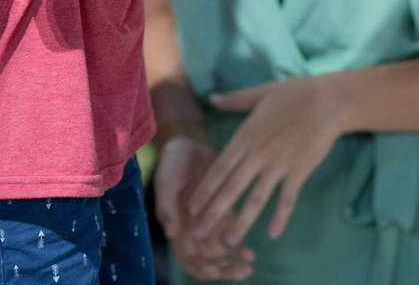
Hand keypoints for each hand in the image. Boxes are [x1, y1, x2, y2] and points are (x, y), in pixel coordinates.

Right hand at [154, 137, 254, 279]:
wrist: (188, 147)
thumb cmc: (172, 165)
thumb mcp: (166, 184)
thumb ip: (168, 208)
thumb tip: (171, 233)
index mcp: (177, 229)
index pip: (188, 260)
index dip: (201, 269)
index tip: (214, 270)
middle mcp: (194, 232)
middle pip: (209, 262)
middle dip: (224, 270)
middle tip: (240, 272)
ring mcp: (211, 224)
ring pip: (223, 253)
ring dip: (234, 264)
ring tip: (248, 268)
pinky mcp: (225, 213)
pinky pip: (234, 236)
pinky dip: (241, 248)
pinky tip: (251, 255)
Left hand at [188, 77, 340, 245]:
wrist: (328, 101)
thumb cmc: (294, 94)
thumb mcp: (259, 92)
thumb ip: (234, 100)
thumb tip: (211, 98)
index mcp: (245, 136)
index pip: (219, 168)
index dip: (204, 189)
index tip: (190, 208)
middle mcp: (258, 154)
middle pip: (231, 188)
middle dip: (213, 212)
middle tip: (197, 233)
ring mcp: (278, 165)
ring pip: (256, 198)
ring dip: (241, 221)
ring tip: (229, 241)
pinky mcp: (299, 171)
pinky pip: (287, 199)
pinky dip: (280, 217)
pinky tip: (273, 235)